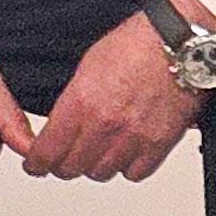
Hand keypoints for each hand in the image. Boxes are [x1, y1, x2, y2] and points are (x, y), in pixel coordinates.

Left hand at [25, 11, 204, 183]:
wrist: (179, 41)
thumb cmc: (138, 43)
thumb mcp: (89, 65)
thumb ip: (72, 102)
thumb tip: (62, 125)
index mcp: (81, 102)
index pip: (47, 152)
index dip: (37, 162)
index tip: (36, 164)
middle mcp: (105, 124)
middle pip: (72, 168)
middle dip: (65, 164)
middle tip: (67, 157)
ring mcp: (133, 137)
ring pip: (101, 173)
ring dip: (97, 164)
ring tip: (101, 148)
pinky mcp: (159, 144)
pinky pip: (135, 173)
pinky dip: (128, 166)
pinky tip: (127, 151)